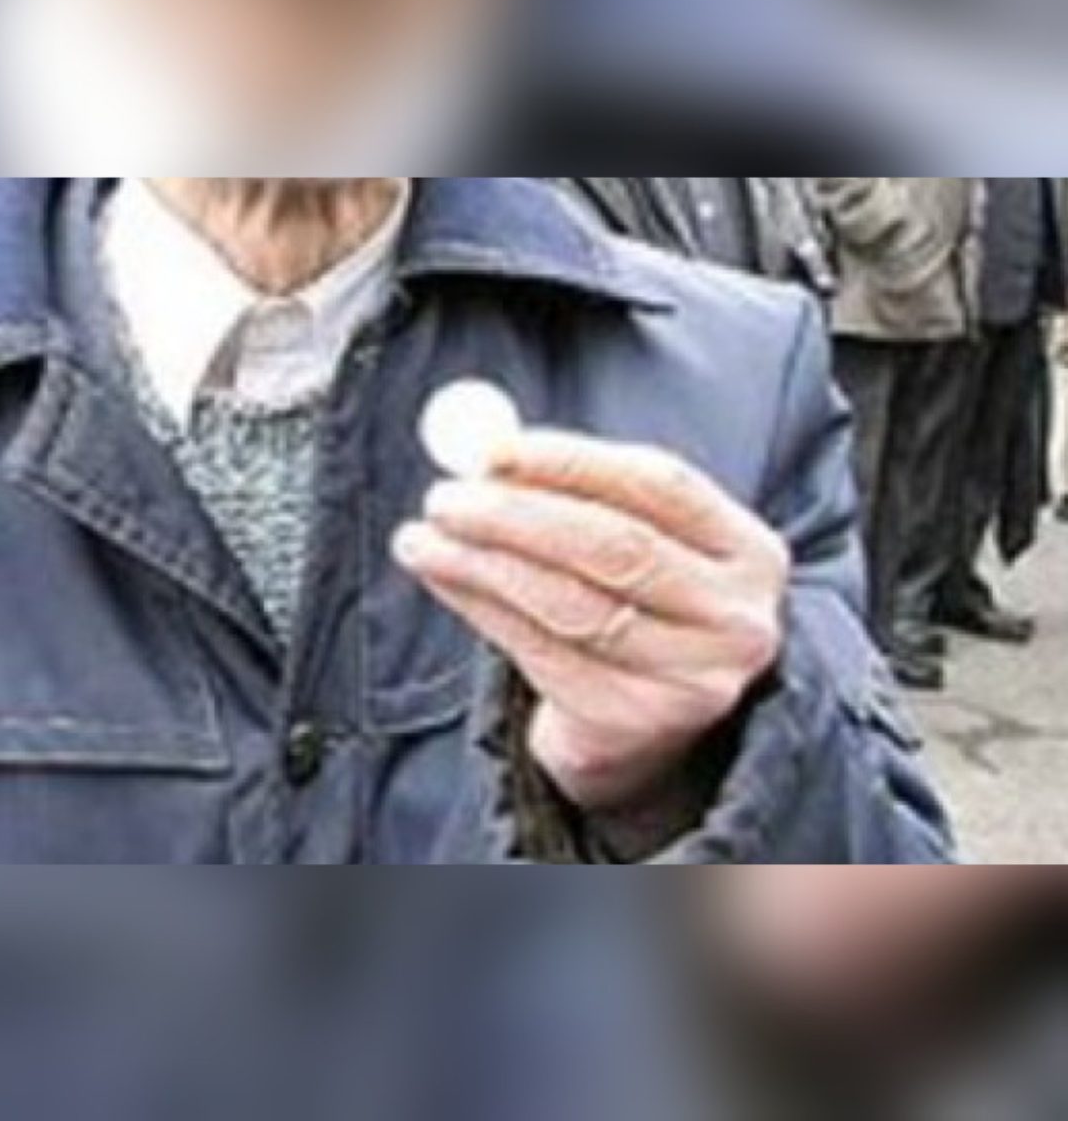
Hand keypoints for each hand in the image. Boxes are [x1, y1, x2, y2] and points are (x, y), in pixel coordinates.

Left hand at [393, 432, 789, 810]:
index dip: (572, 460)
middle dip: (516, 514)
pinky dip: (480, 608)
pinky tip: (444, 580)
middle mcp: (736, 618)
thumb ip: (576, 492)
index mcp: (750, 550)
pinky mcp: (634, 720)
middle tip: (443, 497)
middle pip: (615, 546)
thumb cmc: (631, 605)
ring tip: (421, 538)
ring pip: (568, 604)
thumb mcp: (635, 544)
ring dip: (481, 564)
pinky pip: (540, 651)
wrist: (646, 727)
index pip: (660, 483)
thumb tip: (478, 445)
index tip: (492, 450)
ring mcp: (692, 678)